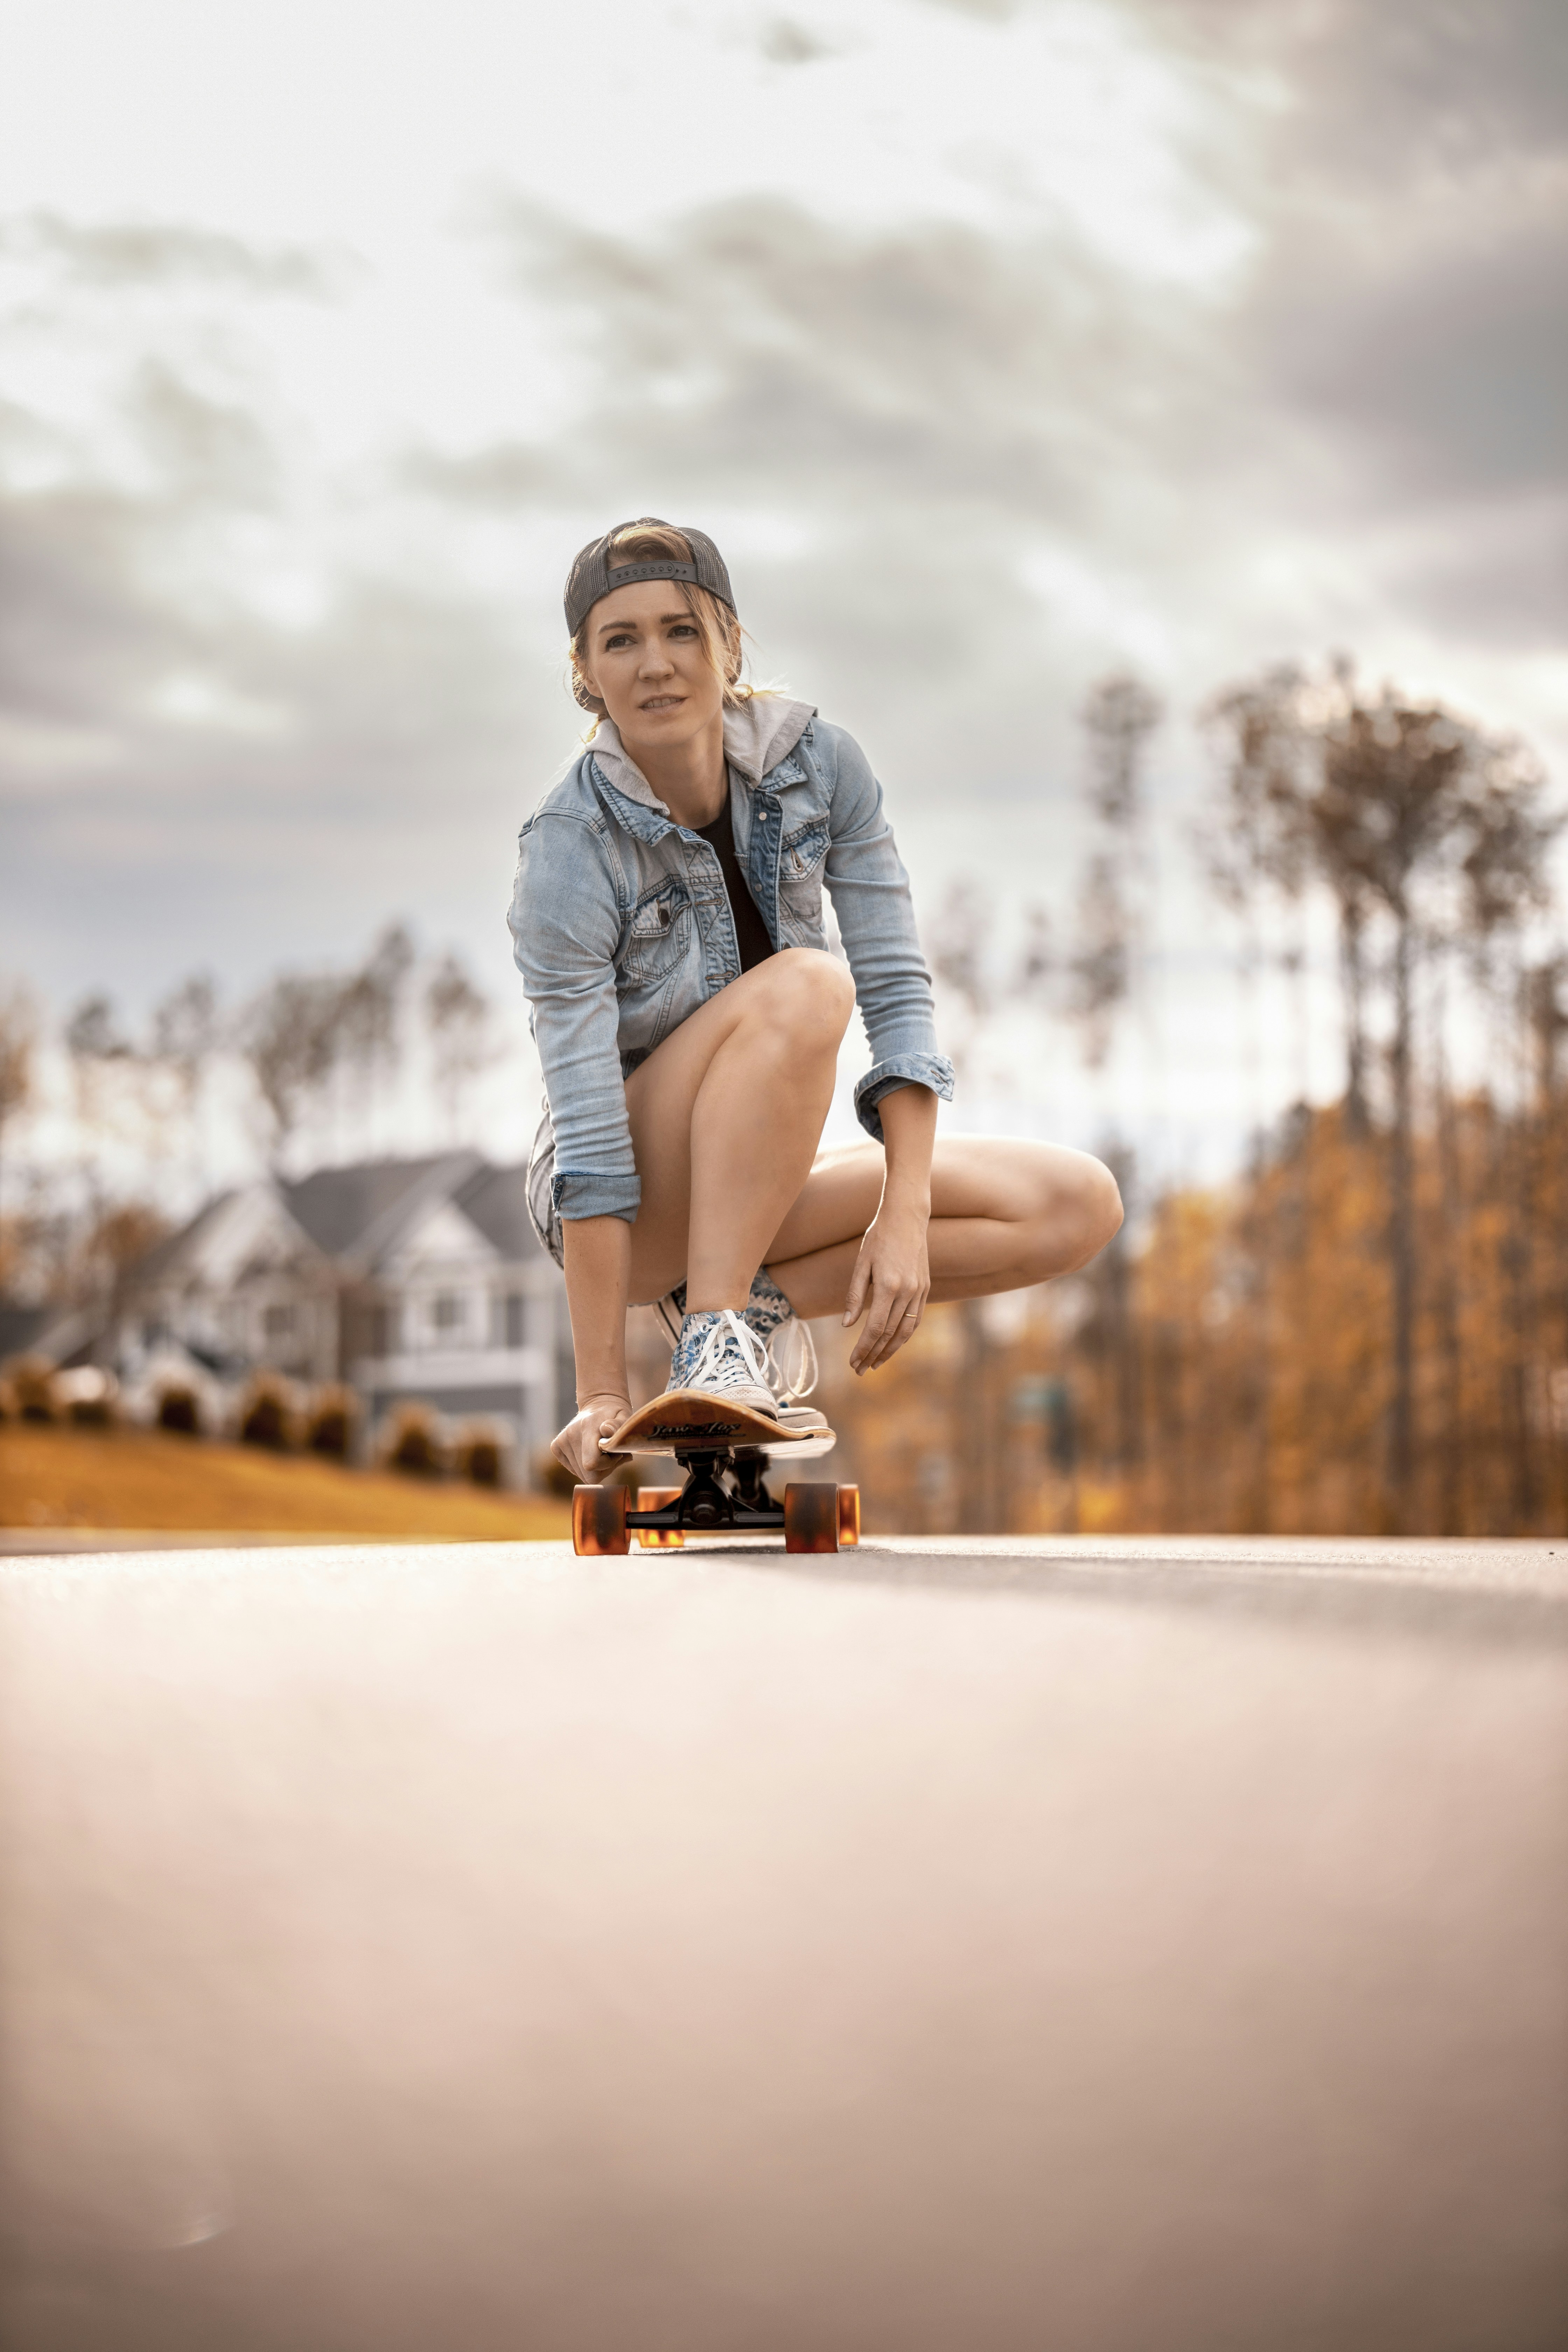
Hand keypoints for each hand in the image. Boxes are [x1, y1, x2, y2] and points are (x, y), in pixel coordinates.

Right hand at [552, 1391, 631, 1482]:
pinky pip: (575, 1470)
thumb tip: (606, 1430)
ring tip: (603, 1452)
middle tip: (613, 1454)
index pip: (592, 1463)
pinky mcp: (556, 1448)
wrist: (598, 1405)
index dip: (608, 1464)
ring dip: (597, 1469)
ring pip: (582, 1475)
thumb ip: (619, 1425)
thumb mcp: (624, 1416)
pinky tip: (592, 1453)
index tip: (616, 1453)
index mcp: (587, 1426)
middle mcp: (570, 1434)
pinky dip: (586, 1467)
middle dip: (604, 1469)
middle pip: (588, 1475)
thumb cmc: (615, 1415)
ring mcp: (560, 1442)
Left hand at [843, 1204, 930, 1373]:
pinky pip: (916, 1319)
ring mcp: (919, 1290)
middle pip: (890, 1334)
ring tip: (875, 1363)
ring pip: (906, 1331)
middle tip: (860, 1370)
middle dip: (874, 1355)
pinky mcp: (925, 1287)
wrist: (907, 1217)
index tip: (853, 1362)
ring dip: (890, 1350)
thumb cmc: (879, 1237)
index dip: (863, 1348)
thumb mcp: (862, 1263)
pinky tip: (893, 1343)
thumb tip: (848, 1325)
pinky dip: (904, 1335)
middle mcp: (907, 1291)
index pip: (875, 1328)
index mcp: (888, 1286)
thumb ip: (854, 1295)